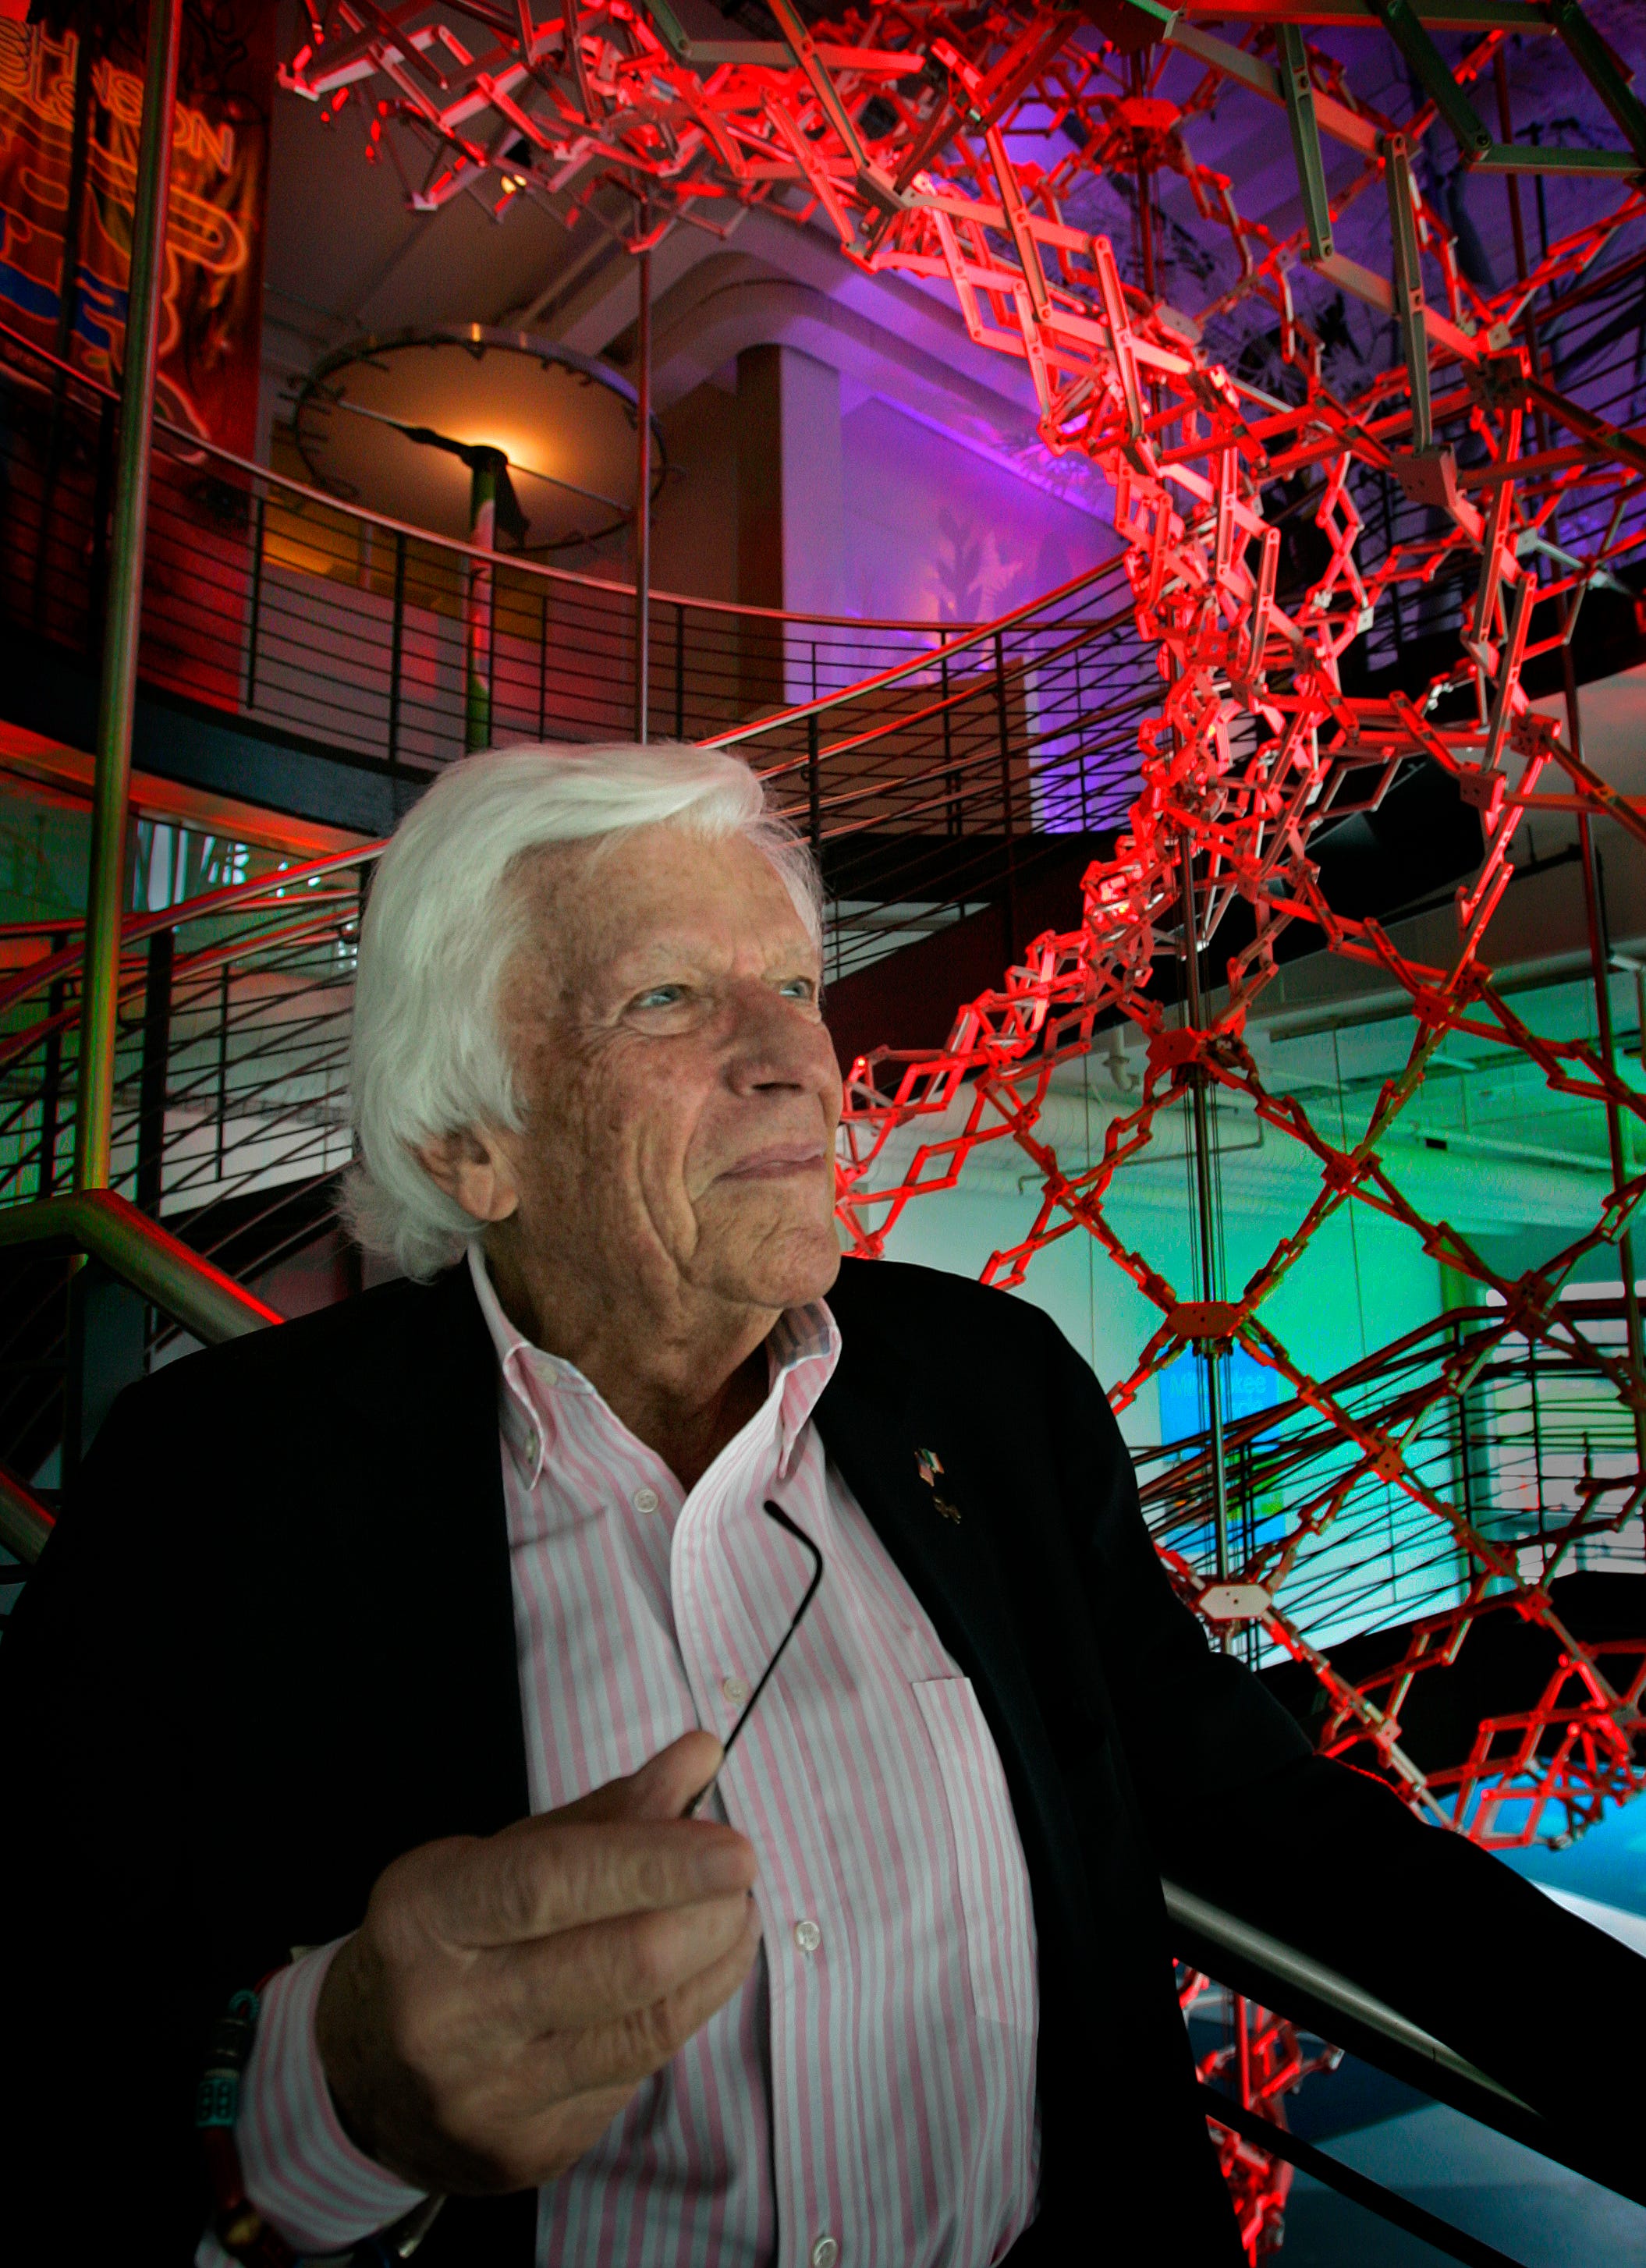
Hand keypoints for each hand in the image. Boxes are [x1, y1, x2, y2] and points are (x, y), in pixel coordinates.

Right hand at [314, 1731, 759, 2194]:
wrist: (362, 2077)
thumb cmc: (446, 1940)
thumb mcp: (497, 1858)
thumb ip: (603, 1815)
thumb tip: (699, 1759)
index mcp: (427, 1916)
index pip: (553, 1883)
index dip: (655, 1862)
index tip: (734, 1847)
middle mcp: (448, 2014)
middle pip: (616, 1964)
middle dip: (705, 1915)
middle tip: (741, 1879)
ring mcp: (487, 2097)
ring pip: (642, 2030)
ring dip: (712, 1965)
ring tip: (733, 1918)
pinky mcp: (527, 2152)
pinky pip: (634, 2077)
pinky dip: (679, 2018)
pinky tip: (691, 1980)